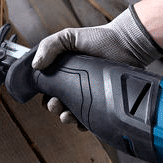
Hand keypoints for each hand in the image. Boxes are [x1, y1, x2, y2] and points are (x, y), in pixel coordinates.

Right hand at [32, 5, 162, 124]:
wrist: (127, 45)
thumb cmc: (100, 39)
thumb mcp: (69, 37)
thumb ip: (49, 46)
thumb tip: (35, 66)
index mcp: (66, 73)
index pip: (49, 89)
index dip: (45, 95)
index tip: (46, 96)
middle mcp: (77, 86)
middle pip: (59, 104)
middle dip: (54, 108)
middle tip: (55, 105)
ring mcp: (91, 96)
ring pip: (74, 114)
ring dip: (66, 118)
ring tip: (66, 116)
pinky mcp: (104, 104)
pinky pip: (92, 120)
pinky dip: (84, 125)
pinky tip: (82, 122)